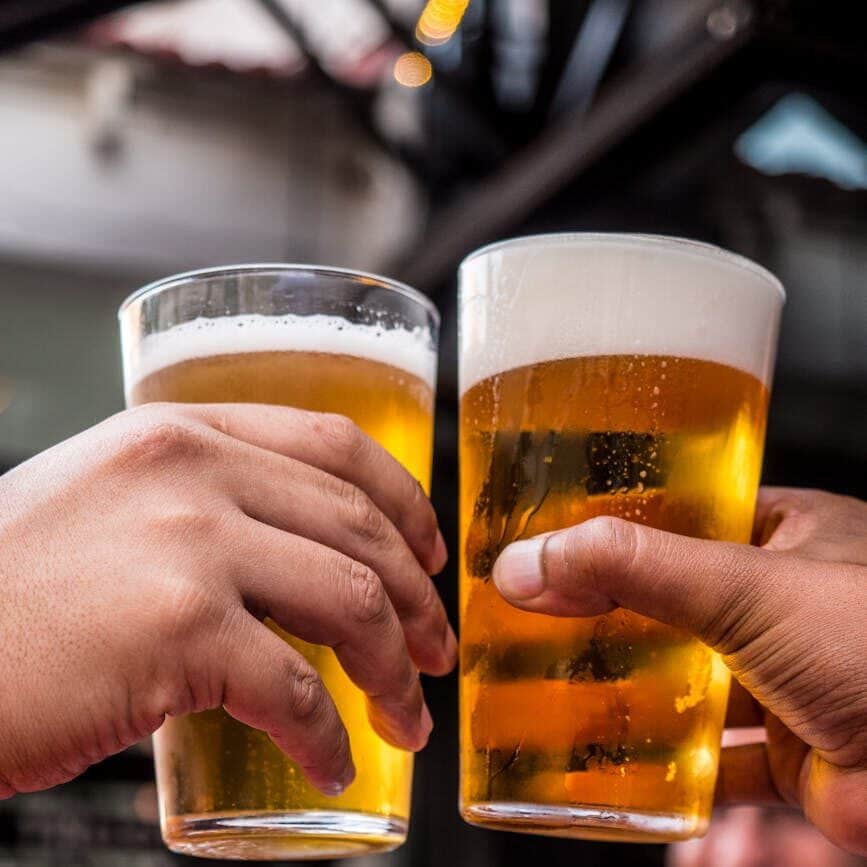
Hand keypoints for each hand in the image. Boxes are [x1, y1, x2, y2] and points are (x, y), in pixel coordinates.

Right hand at [0, 403, 455, 797]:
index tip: (430, 553)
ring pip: (349, 600)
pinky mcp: (175, 629)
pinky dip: (328, 735)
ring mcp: (187, 543)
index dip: (404, 499)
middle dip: (418, 597)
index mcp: (184, 432)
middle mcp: (192, 470)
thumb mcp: (112, 501)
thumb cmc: (12, 586)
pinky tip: (333, 765)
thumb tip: (295, 560)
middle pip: (358, 524)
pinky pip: (291, 690)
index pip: (334, 443)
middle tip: (436, 649)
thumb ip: (201, 504)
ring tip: (408, 717)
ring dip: (394, 667)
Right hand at [493, 488, 866, 854]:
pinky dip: (667, 766)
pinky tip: (615, 765)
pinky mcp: (794, 755)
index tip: (548, 540)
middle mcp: (785, 603)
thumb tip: (529, 563)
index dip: (613, 529)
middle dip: (609, 617)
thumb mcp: (745, 586)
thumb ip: (633, 570)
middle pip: (673, 604)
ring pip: (689, 683)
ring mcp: (789, 680)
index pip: (680, 518)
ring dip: (629, 692)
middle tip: (535, 616)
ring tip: (550, 686)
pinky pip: (714, 759)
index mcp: (786, 535)